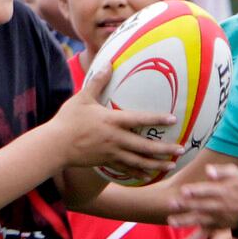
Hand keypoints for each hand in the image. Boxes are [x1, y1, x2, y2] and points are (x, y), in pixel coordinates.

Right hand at [55, 65, 179, 174]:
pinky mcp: (106, 162)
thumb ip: (98, 82)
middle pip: (145, 146)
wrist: (55, 145)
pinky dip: (138, 172)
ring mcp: (111, 152)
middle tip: (181, 149)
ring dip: (157, 163)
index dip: (157, 119)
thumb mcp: (82, 98)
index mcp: (112, 121)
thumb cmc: (68, 120)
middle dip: (164, 149)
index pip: (140, 119)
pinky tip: (149, 175)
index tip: (173, 119)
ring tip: (172, 165)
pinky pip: (126, 169)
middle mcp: (116, 139)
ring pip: (139, 161)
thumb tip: (108, 63)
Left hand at [168, 164, 237, 230]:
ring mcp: (216, 219)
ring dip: (185, 221)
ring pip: (199, 220)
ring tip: (172, 221)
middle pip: (200, 205)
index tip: (184, 190)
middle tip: (172, 203)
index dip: (196, 191)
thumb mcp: (236, 173)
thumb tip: (208, 170)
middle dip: (186, 205)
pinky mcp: (214, 227)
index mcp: (222, 191)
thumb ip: (222, 171)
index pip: (207, 191)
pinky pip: (201, 236)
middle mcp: (218, 206)